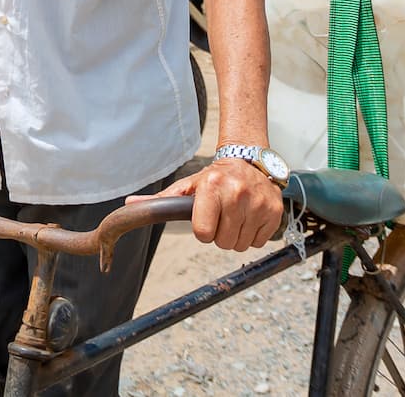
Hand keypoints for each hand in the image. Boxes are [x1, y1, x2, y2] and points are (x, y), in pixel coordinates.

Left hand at [130, 158, 282, 250]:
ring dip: (236, 235)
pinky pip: (259, 242)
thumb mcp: (188, 185)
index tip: (205, 219)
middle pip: (222, 242)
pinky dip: (253, 234)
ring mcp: (259, 203)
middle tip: (221, 217)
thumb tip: (129, 205)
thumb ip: (162, 200)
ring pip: (241, 244)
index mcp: (212, 187)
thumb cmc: (214, 177)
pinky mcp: (275, 211)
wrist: (248, 160)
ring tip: (235, 216)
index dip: (202, 230)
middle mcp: (237, 193)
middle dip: (219, 234)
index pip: (203, 233)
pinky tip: (249, 217)